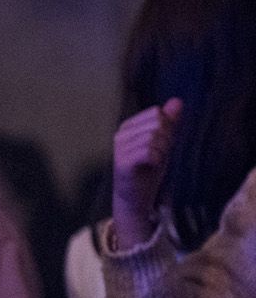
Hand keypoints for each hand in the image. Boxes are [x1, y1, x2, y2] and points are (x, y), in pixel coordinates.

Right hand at [111, 98, 182, 249]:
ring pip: (154, 137)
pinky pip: (149, 151)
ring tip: (155, 162)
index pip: (156, 113)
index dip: (167, 127)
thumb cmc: (148, 169)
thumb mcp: (162, 142)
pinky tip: (152, 166)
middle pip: (157, 123)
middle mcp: (120, 134)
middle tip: (159, 154)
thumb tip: (177, 100)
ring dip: (163, 151)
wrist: (136, 197)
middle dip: (166, 139)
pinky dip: (157, 159)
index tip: (161, 144)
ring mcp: (119, 149)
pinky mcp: (123, 163)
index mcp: (128, 126)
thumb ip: (169, 121)